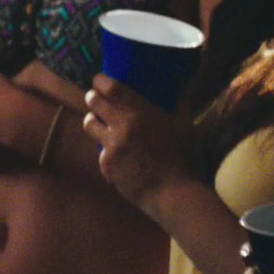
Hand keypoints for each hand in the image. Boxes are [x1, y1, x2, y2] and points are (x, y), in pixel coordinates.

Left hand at [82, 74, 189, 210]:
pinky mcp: (105, 164)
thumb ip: (180, 105)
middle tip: (97, 100)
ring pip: (89, 124)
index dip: (100, 81)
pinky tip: (119, 156)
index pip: (110, 87)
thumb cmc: (182, 158)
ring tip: (102, 125)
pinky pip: (99, 150)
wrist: (172, 193)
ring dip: (94, 121)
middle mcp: (121, 125)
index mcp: (140, 112)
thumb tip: (182, 87)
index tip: (99, 80)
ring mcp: (110, 145)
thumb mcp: (184, 126)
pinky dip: (107, 150)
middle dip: (93, 98)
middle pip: (93, 101)